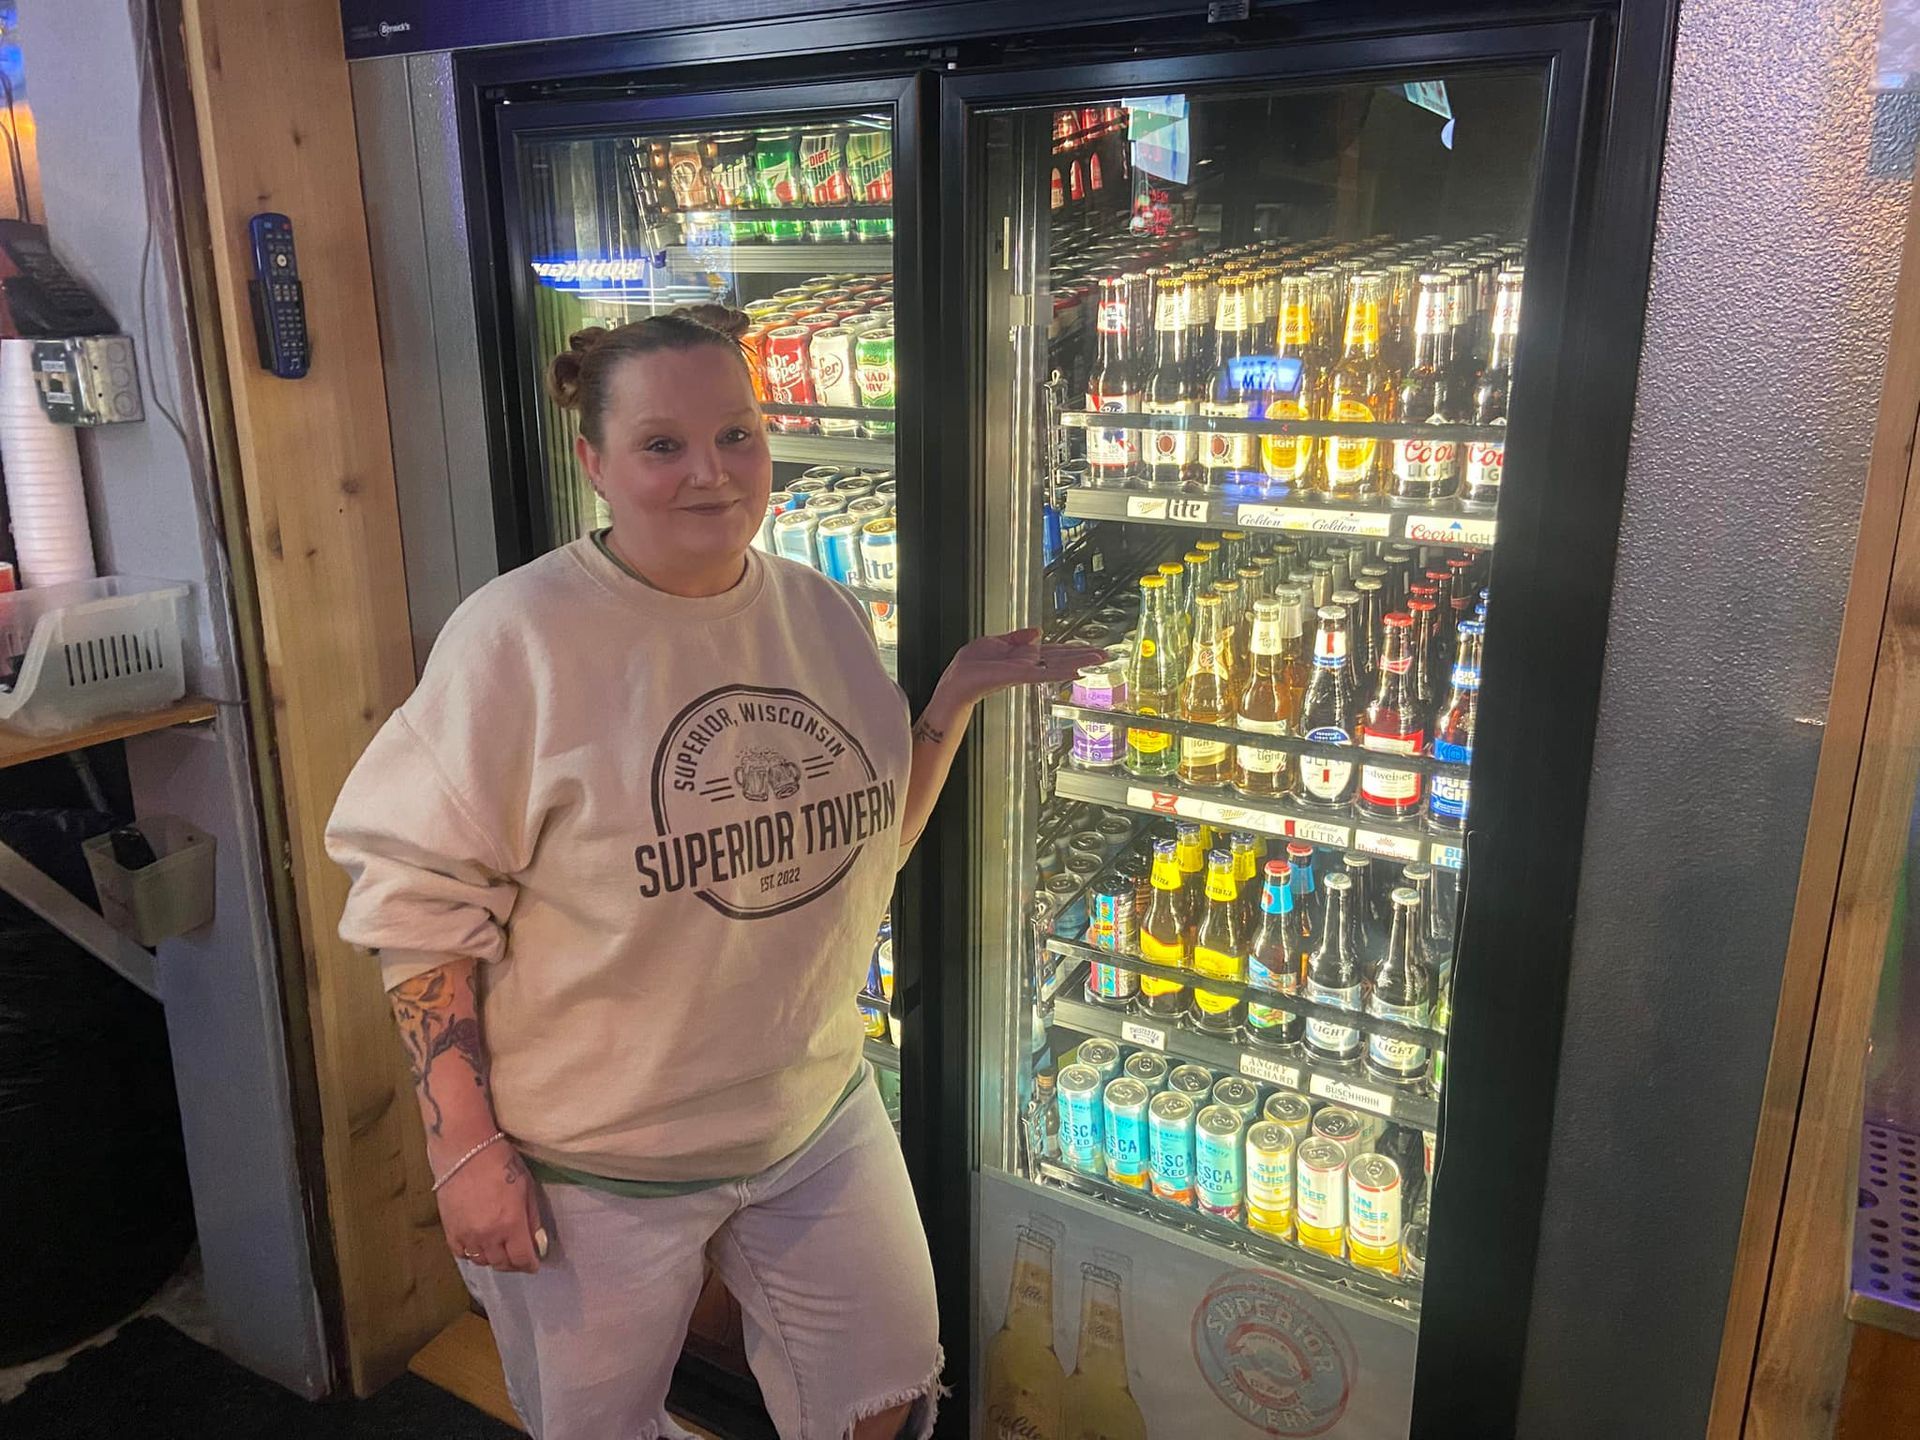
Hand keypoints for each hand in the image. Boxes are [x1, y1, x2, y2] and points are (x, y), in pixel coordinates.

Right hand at [437, 1143, 544, 1273]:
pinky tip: (479, 1246)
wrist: (465, 1151)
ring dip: (494, 1259)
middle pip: (502, 1264)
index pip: (522, 1258)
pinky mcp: (450, 1230)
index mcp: (511, 1224)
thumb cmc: (500, 1163)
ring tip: (500, 1250)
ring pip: (482, 1261)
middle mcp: (488, 1235)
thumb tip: (537, 1240)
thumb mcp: (527, 1187)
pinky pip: (462, 1253)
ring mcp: (467, 1235)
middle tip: (518, 1258)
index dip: (530, 1264)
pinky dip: (472, 1254)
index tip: (534, 1264)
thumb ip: (532, 1217)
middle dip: (514, 1264)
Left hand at [939, 628, 1108, 708]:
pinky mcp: (1019, 675)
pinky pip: (1044, 672)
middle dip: (1084, 656)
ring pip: (1058, 665)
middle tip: (1106, 655)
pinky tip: (1076, 669)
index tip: (1090, 648)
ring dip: (1080, 661)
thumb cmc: (970, 664)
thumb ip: (1017, 638)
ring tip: (1099, 659)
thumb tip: (1037, 631)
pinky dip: (1060, 669)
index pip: (1054, 652)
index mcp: (1024, 656)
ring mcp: (1026, 671)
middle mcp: (1028, 665)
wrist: (957, 679)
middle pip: (1062, 658)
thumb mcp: (996, 642)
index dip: (1073, 649)